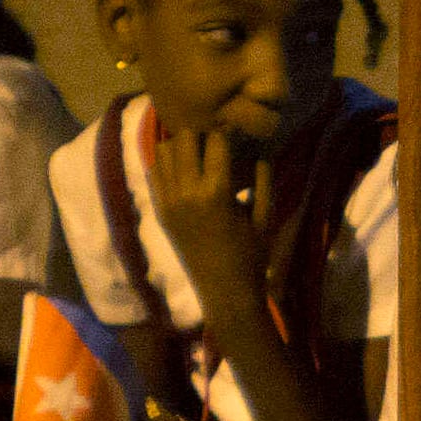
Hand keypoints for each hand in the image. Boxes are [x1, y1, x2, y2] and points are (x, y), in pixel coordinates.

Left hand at [142, 104, 264, 315]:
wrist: (225, 292)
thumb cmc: (252, 255)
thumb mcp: (265, 215)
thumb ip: (263, 177)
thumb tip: (260, 147)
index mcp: (216, 192)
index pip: (216, 139)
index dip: (229, 129)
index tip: (237, 128)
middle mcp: (186, 192)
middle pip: (184, 137)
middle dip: (201, 132)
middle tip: (215, 139)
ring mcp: (168, 202)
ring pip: (164, 150)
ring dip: (182, 146)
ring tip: (199, 153)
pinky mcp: (160, 211)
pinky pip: (155, 172)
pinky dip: (169, 164)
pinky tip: (186, 171)